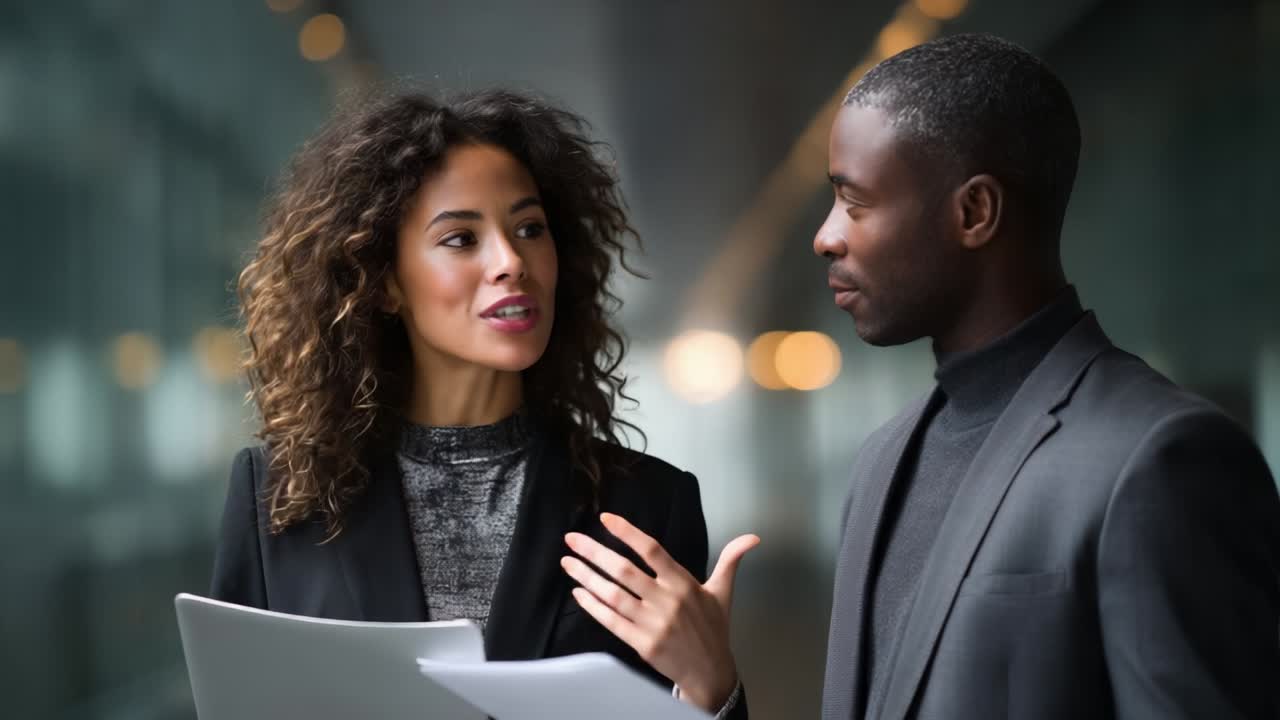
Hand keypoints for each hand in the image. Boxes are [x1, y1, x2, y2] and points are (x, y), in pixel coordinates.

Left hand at [560, 512, 758, 711]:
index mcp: (684, 583)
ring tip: (568, 562)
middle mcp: (667, 601)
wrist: (711, 672)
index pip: (652, 550)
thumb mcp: (723, 592)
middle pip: (625, 571)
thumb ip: (731, 560)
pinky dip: (593, 606)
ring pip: (613, 595)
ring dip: (587, 577)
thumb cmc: (714, 629)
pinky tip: (578, 594)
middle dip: (594, 552)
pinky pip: (612, 621)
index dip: (628, 533)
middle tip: (571, 538)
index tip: (605, 519)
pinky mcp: (642, 644)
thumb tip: (753, 538)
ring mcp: (653, 623)